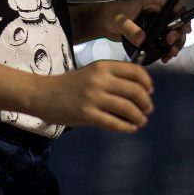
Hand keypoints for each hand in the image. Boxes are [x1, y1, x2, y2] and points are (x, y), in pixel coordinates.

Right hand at [30, 60, 153, 132]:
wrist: (43, 94)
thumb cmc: (70, 84)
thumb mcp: (92, 72)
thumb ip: (112, 77)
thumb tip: (139, 90)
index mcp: (103, 66)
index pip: (135, 71)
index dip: (147, 83)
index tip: (150, 91)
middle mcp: (100, 79)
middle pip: (135, 91)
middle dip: (146, 103)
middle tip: (147, 110)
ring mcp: (93, 97)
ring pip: (127, 108)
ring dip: (139, 117)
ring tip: (141, 121)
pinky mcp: (87, 114)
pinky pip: (114, 122)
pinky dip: (126, 127)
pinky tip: (130, 128)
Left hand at [100, 0, 190, 63]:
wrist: (103, 23)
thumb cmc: (110, 14)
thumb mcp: (120, 20)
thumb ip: (130, 28)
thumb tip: (142, 39)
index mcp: (153, 4)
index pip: (174, 7)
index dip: (182, 17)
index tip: (184, 29)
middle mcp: (157, 14)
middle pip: (176, 24)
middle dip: (178, 36)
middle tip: (171, 45)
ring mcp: (155, 26)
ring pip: (172, 36)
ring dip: (174, 46)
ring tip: (169, 55)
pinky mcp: (151, 37)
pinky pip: (163, 44)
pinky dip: (166, 51)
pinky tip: (164, 59)